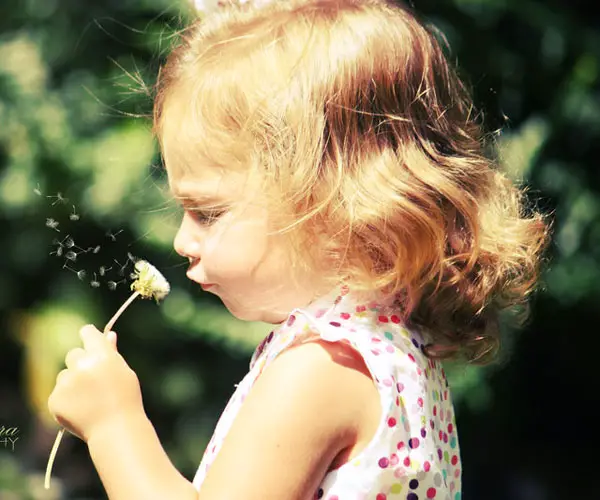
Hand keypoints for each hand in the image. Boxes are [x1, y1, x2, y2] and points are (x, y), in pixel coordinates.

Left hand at [48, 325, 144, 442]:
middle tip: (94, 380)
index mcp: (102, 355)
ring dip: (73, 382)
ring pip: (64, 374)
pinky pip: (59, 392)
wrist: (115, 429)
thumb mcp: (124, 372)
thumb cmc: (126, 399)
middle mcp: (82, 365)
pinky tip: (82, 409)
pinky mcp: (55, 399)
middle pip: (73, 354)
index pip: (87, 333)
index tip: (88, 339)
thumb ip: (112, 353)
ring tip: (89, 399)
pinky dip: (67, 399)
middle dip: (81, 363)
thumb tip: (109, 334)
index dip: (88, 335)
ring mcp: (67, 382)